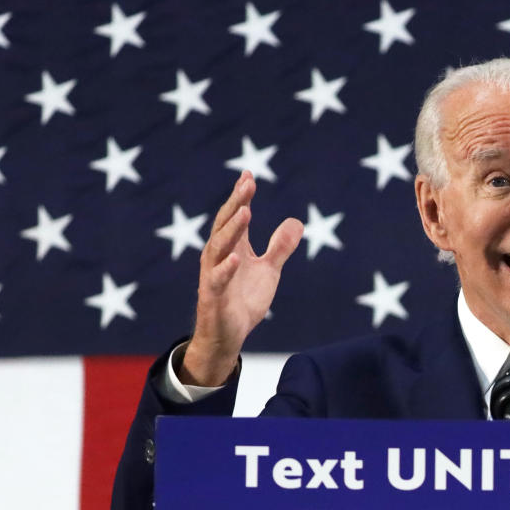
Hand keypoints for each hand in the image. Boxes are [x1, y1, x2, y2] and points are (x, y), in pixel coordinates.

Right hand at [182, 171, 303, 385]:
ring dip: (231, 229)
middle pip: (225, 224)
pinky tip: (237, 257)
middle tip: (247, 183)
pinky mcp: (212, 296)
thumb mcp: (269, 271)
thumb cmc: (243, 300)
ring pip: (218, 247)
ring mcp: (214, 275)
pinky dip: (226, 268)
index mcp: (233, 248)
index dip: (242, 196)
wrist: (229, 335)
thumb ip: (280, 248)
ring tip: (245, 211)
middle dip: (236, 203)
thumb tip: (296, 221)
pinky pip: (217, 280)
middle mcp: (219, 257)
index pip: (236, 216)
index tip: (249, 175)